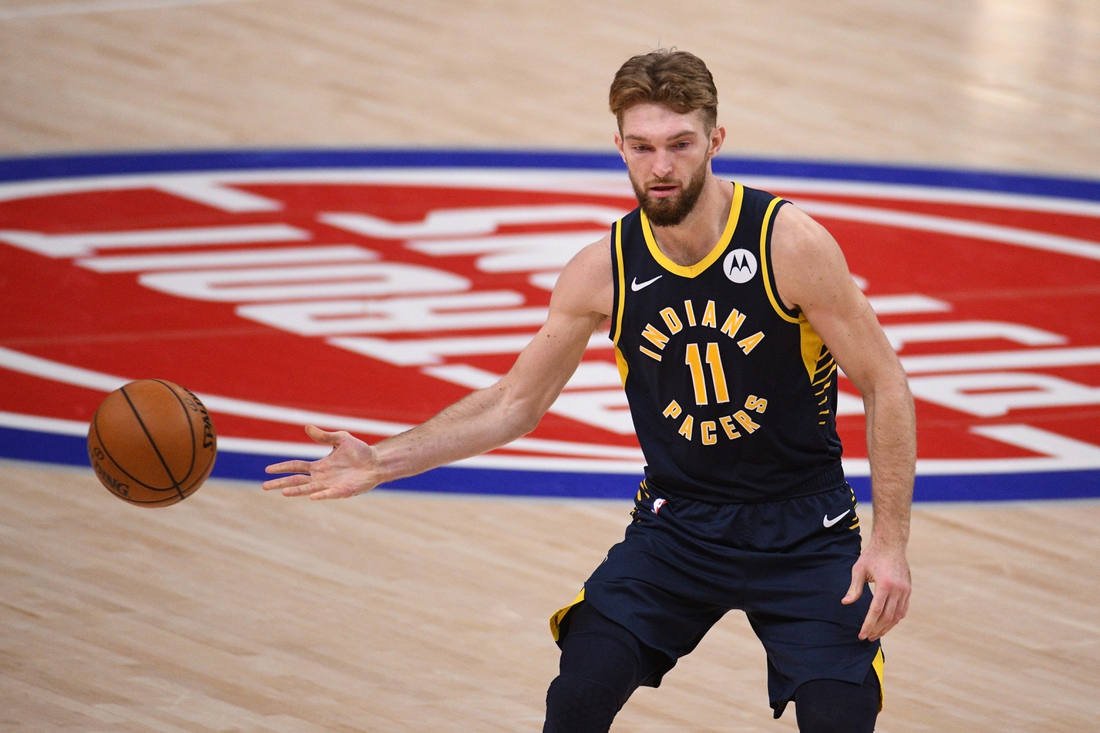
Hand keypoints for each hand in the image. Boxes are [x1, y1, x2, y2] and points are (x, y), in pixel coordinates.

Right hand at [262, 424, 379, 499]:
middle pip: (297, 481)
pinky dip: (321, 495)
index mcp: (319, 466)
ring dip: (297, 491)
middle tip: (265, 486)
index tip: (268, 470)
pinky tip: (312, 497)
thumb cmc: (359, 451)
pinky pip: (329, 494)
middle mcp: (322, 477)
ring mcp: (331, 485)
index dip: (282, 468)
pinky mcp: (343, 491)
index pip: (296, 467)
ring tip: (284, 492)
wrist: (376, 462)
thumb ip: (324, 436)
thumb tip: (306, 427)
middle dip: (281, 483)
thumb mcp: (340, 439)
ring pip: (309, 489)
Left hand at [842, 538, 910, 640]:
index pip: (876, 611)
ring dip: (886, 627)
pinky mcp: (908, 590)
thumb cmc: (872, 555)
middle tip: (867, 637)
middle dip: (877, 629)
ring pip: (897, 616)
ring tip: (876, 634)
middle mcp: (898, 589)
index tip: (861, 635)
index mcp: (885, 584)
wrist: (891, 544)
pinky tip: (887, 624)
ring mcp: (905, 590)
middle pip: (887, 617)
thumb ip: (854, 588)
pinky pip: (903, 609)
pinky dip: (895, 619)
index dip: (868, 625)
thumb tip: (845, 603)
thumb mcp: (859, 569)